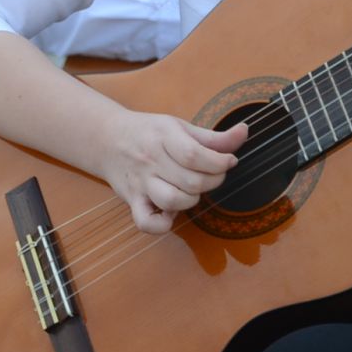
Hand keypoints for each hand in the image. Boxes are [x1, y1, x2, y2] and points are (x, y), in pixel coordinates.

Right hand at [95, 111, 247, 233]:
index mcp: (163, 137)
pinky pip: (146, 223)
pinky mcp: (132, 201)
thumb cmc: (148, 133)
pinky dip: (163, 224)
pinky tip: (170, 213)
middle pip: (191, 181)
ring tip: (191, 190)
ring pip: (173, 201)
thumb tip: (244, 133)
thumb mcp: (180, 127)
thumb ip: (214, 136)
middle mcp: (150, 160)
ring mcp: (140, 183)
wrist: (106, 138)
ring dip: (192, 200)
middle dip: (212, 181)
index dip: (219, 163)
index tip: (228, 162)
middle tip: (213, 175)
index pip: (194, 155)